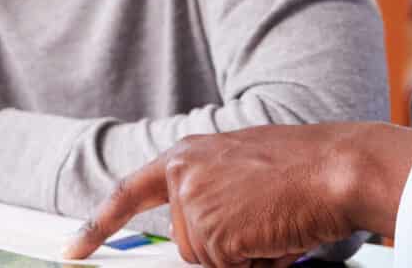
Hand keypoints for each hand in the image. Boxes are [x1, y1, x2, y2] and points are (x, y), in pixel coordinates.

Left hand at [65, 122, 411, 267]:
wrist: (339, 168)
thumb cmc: (306, 170)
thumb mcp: (246, 170)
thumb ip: (212, 194)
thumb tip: (198, 239)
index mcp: (189, 155)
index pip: (129, 192)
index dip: (98, 226)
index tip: (72, 251)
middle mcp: (182, 175)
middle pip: (186, 242)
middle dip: (224, 245)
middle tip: (263, 218)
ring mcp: (193, 204)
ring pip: (207, 258)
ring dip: (243, 253)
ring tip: (273, 220)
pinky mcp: (211, 232)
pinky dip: (255, 262)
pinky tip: (276, 232)